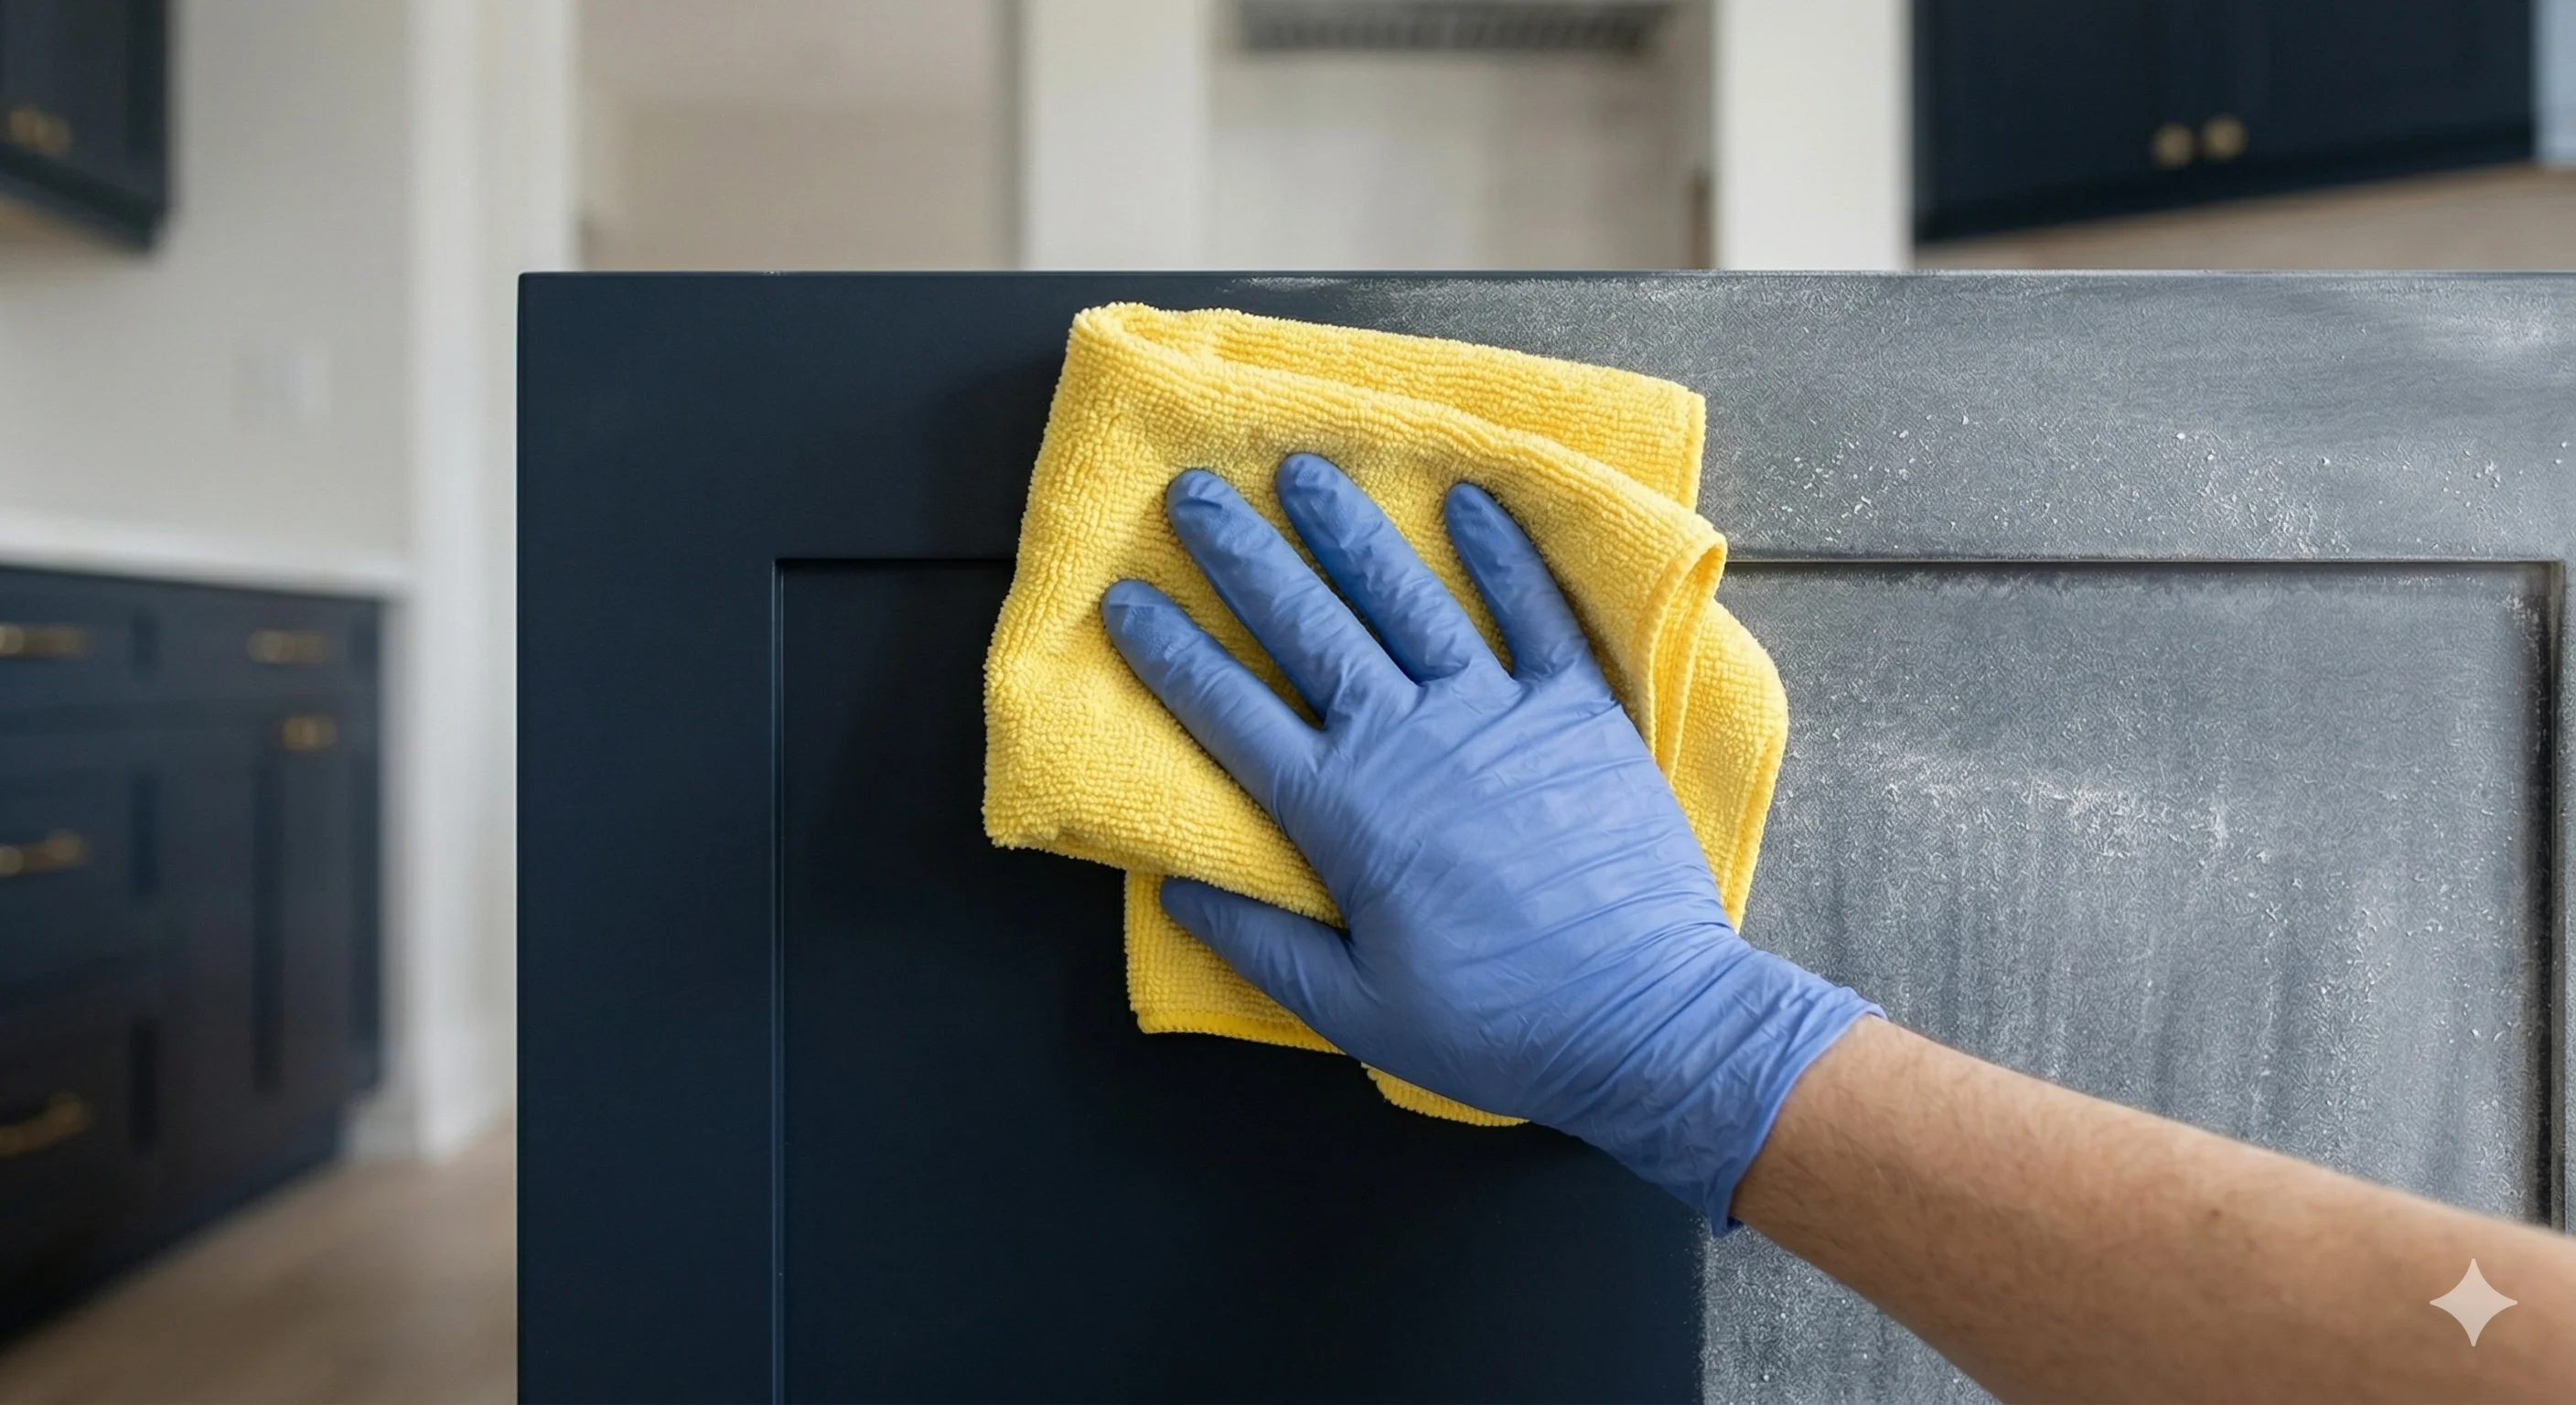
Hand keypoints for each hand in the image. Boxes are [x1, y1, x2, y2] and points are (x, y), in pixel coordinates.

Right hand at [1101, 454, 1874, 1227]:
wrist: (1647, 1021)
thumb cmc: (1498, 1027)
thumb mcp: (1357, 1011)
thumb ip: (1262, 945)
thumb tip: (1175, 889)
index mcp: (1345, 812)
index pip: (1231, 713)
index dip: (1171, 653)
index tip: (1125, 598)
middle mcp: (1409, 739)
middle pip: (1306, 627)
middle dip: (1241, 554)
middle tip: (1194, 491)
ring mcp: (1497, 712)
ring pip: (1405, 597)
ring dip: (1349, 529)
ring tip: (1305, 471)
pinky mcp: (1577, 710)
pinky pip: (1533, 612)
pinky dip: (1501, 552)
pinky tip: (1468, 499)